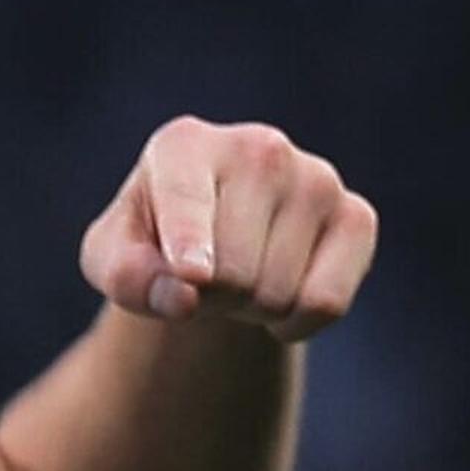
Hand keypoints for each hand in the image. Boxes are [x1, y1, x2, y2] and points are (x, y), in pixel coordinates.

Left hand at [82, 117, 378, 341]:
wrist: (213, 244)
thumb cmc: (152, 246)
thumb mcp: (113, 260)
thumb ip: (127, 276)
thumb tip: (184, 294)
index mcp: (183, 145)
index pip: (188, 201)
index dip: (189, 244)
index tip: (193, 273)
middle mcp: (257, 148)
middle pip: (232, 273)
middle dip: (208, 300)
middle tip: (200, 281)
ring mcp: (315, 178)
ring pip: (276, 294)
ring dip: (247, 311)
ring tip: (236, 276)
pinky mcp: (356, 217)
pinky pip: (325, 303)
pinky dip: (293, 324)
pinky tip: (279, 293)